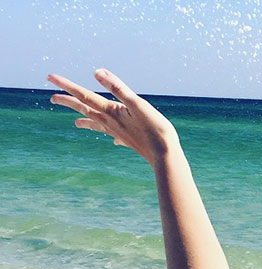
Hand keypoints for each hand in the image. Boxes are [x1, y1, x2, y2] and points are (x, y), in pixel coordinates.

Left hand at [48, 69, 179, 167]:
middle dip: (69, 102)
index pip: (84, 95)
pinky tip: (114, 140)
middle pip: (85, 110)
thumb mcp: (137, 104)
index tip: (50, 77)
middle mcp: (111, 123)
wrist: (165, 156)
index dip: (67, 85)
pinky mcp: (130, 141)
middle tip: (52, 98)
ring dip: (85, 121)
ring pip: (97, 125)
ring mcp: (120, 134)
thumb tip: (97, 72)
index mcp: (111, 112)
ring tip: (76, 123)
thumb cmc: (155, 129)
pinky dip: (110, 135)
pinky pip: (115, 136)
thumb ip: (118, 88)